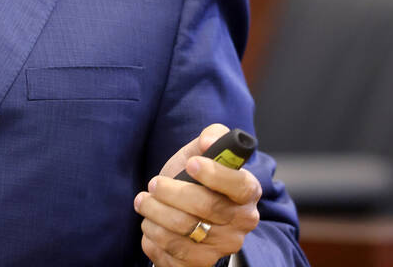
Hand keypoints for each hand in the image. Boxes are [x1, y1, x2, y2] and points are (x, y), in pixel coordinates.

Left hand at [134, 124, 261, 266]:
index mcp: (247, 192)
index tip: (190, 164)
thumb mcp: (200, 153)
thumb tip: (209, 141)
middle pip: (206, 208)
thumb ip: (211, 137)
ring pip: (184, 234)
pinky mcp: (201, 265)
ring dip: (156, 215)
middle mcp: (241, 222)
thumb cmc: (194, 180)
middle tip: (153, 184)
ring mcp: (222, 247)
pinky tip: (150, 225)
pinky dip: (153, 238)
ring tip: (144, 203)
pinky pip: (172, 255)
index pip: (238, 185)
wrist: (186, 214)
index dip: (214, 174)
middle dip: (172, 193)